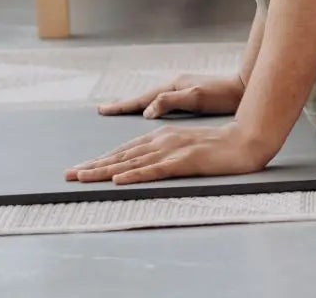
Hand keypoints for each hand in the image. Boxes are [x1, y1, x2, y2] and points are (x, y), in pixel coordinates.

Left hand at [65, 123, 273, 184]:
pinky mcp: (185, 161)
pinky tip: (120, 179)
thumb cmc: (220, 147)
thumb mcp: (187, 147)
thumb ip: (166, 154)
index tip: (80, 169)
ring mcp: (173, 150)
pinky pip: (156, 170)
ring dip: (105, 170)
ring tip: (83, 177)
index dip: (100, 160)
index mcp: (163, 136)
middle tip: (68, 175)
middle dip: (93, 165)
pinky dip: (136, 174)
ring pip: (132, 162)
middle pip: (122, 155)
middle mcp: (163, 140)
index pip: (125, 150)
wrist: (247, 141)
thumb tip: (143, 165)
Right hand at [98, 73, 244, 118]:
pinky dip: (150, 106)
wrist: (244, 88)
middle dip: (123, 105)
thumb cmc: (223, 95)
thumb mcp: (196, 98)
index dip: (122, 107)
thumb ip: (170, 101)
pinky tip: (149, 112)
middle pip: (142, 97)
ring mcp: (181, 90)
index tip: (102, 110)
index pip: (141, 99)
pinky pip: (162, 102)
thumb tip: (146, 111)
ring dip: (135, 105)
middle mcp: (173, 86)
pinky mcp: (189, 96)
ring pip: (151, 99)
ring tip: (120, 110)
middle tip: (103, 110)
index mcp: (172, 87)